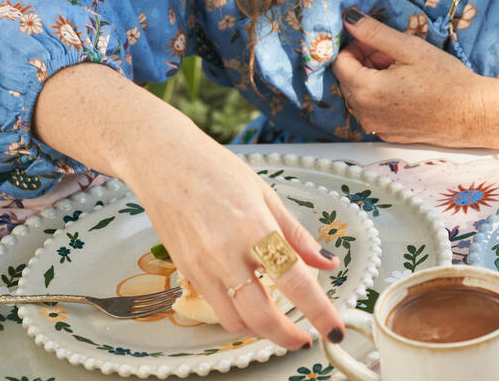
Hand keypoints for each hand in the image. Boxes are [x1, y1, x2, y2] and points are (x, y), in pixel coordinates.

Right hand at [119, 120, 343, 349]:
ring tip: (278, 324)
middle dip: (287, 336)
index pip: (294, 280)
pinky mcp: (185, 271)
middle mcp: (226, 253)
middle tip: (304, 338)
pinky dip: (237, 316)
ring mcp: (202, 265)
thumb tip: (327, 261)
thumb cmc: (215, 169)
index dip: (319, 311)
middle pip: (262, 315)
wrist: (164, 161)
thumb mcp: (265, 193)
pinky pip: (215, 308)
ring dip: (261, 331)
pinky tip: (249, 304)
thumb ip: (296, 234)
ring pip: (235, 321)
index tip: (335, 330)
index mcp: (254, 227)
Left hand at [332, 9, 485, 144]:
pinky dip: (382, 96)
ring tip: (402, 70)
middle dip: (365, 61)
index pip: (340, 62)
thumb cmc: (447, 81)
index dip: (355, 46)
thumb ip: (374, 32)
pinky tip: (406, 89)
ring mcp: (377, 126)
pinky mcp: (389, 134)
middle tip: (393, 53)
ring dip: (373, 78)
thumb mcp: (409, 48)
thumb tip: (349, 19)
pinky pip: (374, 110)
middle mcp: (366, 113)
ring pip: (361, 95)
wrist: (473, 115)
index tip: (375, 41)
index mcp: (366, 90)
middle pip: (349, 79)